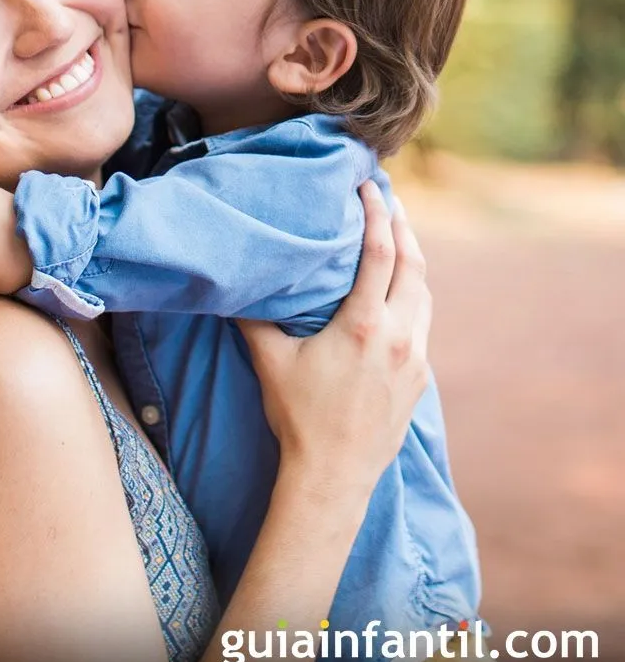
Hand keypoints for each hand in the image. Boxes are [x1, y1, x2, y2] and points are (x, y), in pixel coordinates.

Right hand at [238, 181, 430, 496]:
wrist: (335, 476)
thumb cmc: (298, 417)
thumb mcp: (269, 362)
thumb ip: (254, 318)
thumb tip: (238, 282)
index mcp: (364, 325)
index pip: (380, 253)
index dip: (376, 213)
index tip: (370, 185)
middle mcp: (400, 336)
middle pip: (414, 264)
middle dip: (403, 226)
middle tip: (389, 199)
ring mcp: (416, 358)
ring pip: (424, 293)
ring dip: (412, 259)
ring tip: (397, 236)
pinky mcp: (421, 377)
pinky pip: (423, 321)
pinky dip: (413, 293)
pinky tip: (398, 292)